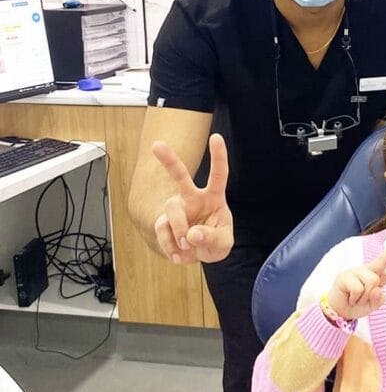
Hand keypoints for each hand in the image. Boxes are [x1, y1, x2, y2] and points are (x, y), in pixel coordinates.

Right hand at [152, 133, 233, 263]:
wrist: (196, 254)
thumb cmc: (214, 240)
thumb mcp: (223, 244)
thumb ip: (212, 238)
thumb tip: (192, 234)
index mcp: (214, 197)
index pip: (218, 174)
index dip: (218, 156)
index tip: (216, 137)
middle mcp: (193, 198)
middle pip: (180, 176)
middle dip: (169, 160)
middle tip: (156, 145)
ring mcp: (176, 209)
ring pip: (171, 209)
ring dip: (179, 230)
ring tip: (187, 246)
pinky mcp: (163, 223)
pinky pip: (162, 229)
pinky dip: (170, 245)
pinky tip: (178, 254)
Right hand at [325, 234, 385, 319]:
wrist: (339, 311)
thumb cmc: (357, 306)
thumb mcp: (372, 307)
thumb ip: (378, 300)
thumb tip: (377, 287)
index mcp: (380, 279)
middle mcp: (370, 272)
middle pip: (384, 260)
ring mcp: (358, 272)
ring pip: (372, 283)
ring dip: (364, 297)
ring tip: (355, 298)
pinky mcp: (346, 275)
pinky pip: (358, 289)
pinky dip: (355, 298)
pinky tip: (349, 296)